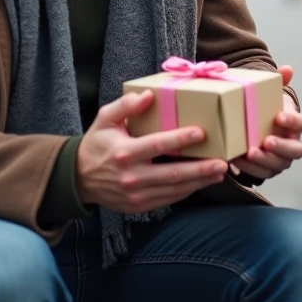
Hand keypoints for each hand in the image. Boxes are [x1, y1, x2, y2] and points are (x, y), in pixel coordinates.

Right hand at [75, 90, 227, 213]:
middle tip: (222, 162)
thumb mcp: (104, 119)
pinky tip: (202, 182)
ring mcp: (136, 195)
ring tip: (220, 172)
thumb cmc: (97, 144)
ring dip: (199, 182)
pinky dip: (187, 191)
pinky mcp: (139, 206)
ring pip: (174, 190)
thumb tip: (149, 95)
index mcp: (124, 152)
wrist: (78, 179)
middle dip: (200, 169)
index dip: (180, 139)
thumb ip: (125, 105)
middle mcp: (131, 176)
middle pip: (172, 173)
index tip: (201, 133)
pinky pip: (168, 199)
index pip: (157, 145)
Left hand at [231, 66, 301, 180]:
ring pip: (279, 165)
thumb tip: (287, 69)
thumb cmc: (265, 109)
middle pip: (295, 150)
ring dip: (265, 161)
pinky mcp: (268, 170)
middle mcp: (293, 144)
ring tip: (249, 153)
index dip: (292, 121)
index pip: (301, 124)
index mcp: (296, 124)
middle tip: (266, 141)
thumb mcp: (271, 93)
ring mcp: (281, 159)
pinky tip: (237, 160)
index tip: (278, 116)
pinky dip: (251, 169)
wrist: (254, 123)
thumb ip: (279, 81)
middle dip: (281, 147)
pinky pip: (262, 174)